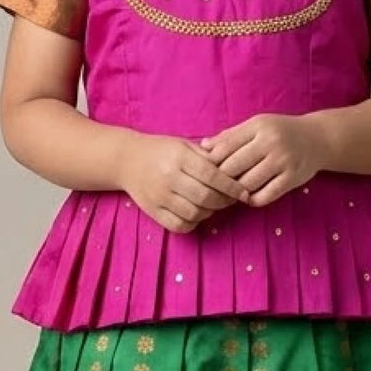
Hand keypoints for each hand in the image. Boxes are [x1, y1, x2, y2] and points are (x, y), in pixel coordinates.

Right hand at [122, 133, 249, 233]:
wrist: (126, 160)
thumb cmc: (161, 150)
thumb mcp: (184, 145)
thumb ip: (208, 156)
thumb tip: (235, 167)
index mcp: (179, 158)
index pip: (212, 175)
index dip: (232, 186)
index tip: (244, 192)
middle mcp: (169, 177)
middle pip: (205, 197)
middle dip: (224, 201)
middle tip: (231, 199)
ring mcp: (159, 196)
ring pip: (194, 213)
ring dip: (210, 212)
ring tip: (213, 205)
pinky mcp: (153, 211)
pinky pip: (179, 225)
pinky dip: (193, 223)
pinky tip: (196, 214)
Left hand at [199, 114, 324, 207]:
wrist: (318, 139)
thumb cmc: (281, 131)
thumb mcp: (257, 125)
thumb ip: (231, 136)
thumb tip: (203, 146)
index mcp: (258, 126)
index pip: (225, 146)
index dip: (211, 161)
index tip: (205, 170)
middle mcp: (271, 142)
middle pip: (233, 167)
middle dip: (221, 179)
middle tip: (214, 186)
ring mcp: (283, 161)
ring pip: (247, 183)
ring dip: (236, 191)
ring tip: (231, 192)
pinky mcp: (292, 178)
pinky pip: (265, 195)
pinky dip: (253, 200)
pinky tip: (249, 197)